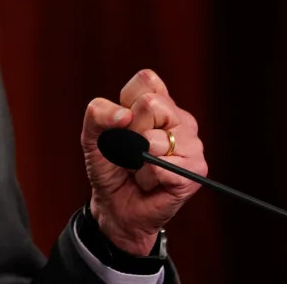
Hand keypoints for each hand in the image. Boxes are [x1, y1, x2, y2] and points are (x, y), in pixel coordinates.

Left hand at [81, 69, 206, 254]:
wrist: (115, 205)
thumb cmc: (108, 166)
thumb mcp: (91, 136)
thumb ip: (98, 114)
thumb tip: (125, 115)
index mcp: (159, 102)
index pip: (147, 80)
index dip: (127, 101)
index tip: (122, 123)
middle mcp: (179, 119)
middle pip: (151, 104)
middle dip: (130, 131)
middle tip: (130, 149)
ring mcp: (191, 144)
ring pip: (155, 139)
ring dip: (136, 159)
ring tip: (140, 167)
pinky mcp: (195, 170)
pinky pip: (162, 167)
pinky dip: (146, 178)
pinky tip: (149, 182)